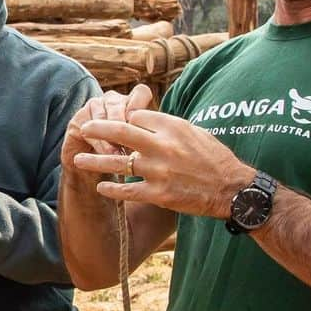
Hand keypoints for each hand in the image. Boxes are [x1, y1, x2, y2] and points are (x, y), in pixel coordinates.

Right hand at [61, 84, 154, 169]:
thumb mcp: (138, 146)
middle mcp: (112, 99)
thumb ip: (145, 138)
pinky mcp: (79, 119)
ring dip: (111, 138)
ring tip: (118, 155)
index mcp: (131, 100)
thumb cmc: (122, 154)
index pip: (141, 92)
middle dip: (123, 126)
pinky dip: (99, 143)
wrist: (92, 165)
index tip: (142, 130)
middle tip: (129, 146)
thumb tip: (155, 144)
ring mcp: (94, 106)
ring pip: (104, 117)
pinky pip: (89, 128)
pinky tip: (104, 155)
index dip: (141, 108)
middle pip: (119, 103)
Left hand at [70, 105, 251, 219]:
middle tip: (83, 127)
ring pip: (118, 162)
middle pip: (121, 132)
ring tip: (78, 159)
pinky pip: (128, 190)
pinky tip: (101, 187)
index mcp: (173, 127)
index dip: (125, 120)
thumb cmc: (214, 158)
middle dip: (98, 129)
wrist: (232, 189)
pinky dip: (112, 189)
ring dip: (95, 160)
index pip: (137, 116)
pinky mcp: (159, 194)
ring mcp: (159, 171)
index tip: (119, 125)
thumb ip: (167, 124)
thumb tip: (140, 118)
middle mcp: (163, 146)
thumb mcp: (194, 131)